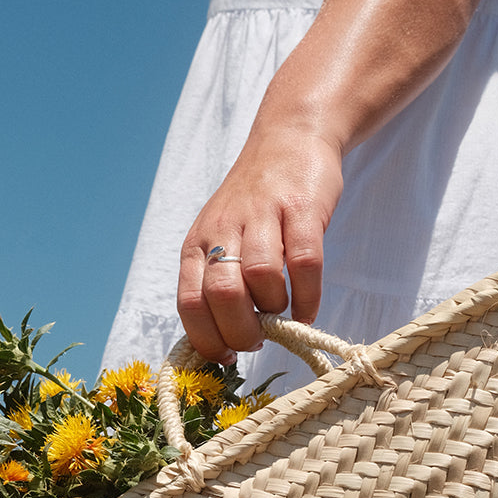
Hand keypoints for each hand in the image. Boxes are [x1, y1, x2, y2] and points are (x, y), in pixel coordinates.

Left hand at [177, 126, 343, 362]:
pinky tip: (307, 310)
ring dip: (274, 311)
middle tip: (257, 341)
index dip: (207, 339)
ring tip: (282, 317)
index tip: (226, 358)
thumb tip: (222, 343)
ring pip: (260, 279)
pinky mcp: (301, 209)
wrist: (289, 139)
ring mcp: (262, 217)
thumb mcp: (219, 237)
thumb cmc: (252, 203)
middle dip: (241, 333)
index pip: (189, 303)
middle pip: (222, 296)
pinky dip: (308, 297)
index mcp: (196, 244)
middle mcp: (222, 230)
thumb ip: (216, 282)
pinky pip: (304, 264)